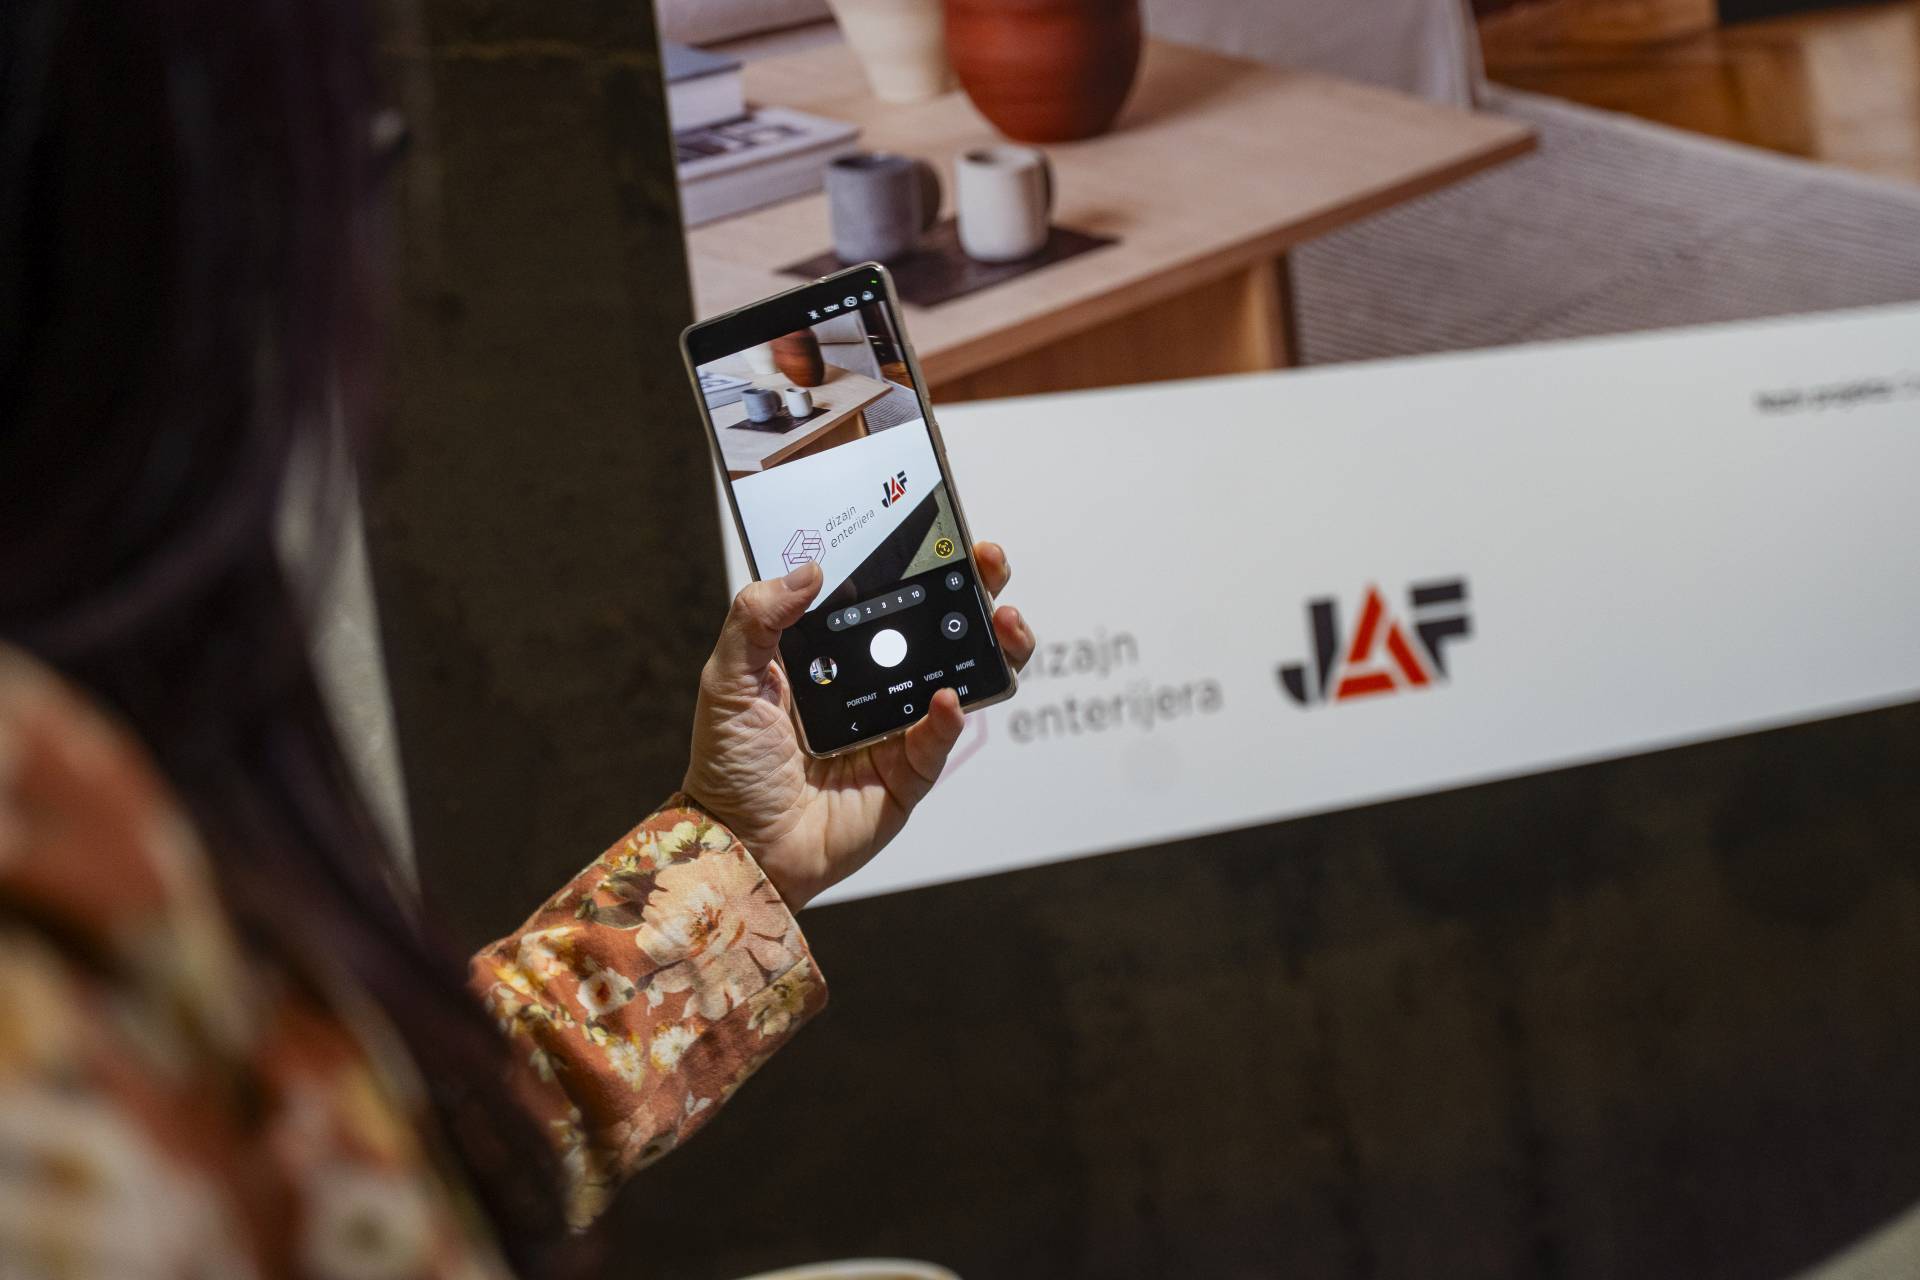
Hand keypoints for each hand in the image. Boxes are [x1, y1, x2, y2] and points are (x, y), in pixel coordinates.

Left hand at [682, 542, 1032, 908]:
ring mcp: (897, 728)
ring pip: (961, 678)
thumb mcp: (727, 679)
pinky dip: (949, 716)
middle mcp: (873, 685)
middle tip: (989, 563)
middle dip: (974, 591)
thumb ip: (758, 619)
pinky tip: (948, 697)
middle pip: (939, 628)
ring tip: (1001, 622)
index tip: (940, 534)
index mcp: (832, 654)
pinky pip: (939, 738)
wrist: (738, 844)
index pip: (885, 596)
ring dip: (990, 646)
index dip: (917, 564)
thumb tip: (809, 570)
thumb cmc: (728, 765)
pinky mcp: (910, 773)